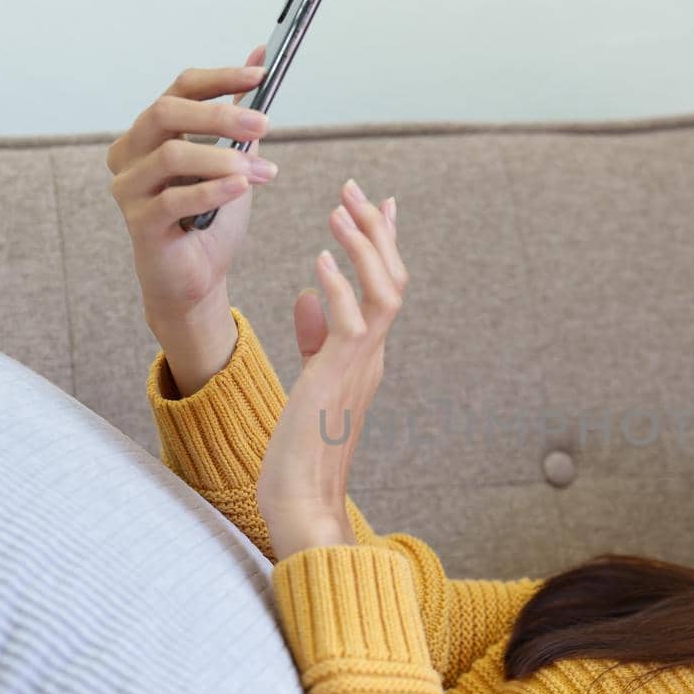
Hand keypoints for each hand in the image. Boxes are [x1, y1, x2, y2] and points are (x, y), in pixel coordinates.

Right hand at [105, 44, 277, 324]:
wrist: (197, 278)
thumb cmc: (211, 218)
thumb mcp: (232, 160)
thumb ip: (239, 114)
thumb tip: (260, 57)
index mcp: (150, 131)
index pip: (180, 88)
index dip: (220, 79)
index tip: (261, 75)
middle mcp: (130, 152)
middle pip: (167, 113)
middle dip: (220, 115)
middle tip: (266, 125)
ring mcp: (128, 187)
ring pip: (172, 155)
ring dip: (224, 160)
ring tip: (264, 172)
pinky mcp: (138, 222)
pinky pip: (174, 199)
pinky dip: (212, 191)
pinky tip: (241, 189)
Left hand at [259, 180, 407, 561]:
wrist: (301, 504)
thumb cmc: (299, 453)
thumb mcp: (308, 382)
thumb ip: (314, 338)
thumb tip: (308, 294)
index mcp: (366, 356)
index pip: (384, 287)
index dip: (383, 243)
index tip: (378, 202)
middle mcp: (372, 357)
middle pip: (393, 279)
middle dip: (377, 230)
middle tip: (356, 188)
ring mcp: (361, 368)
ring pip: (385, 293)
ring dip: (365, 247)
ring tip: (342, 210)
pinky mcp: (338, 381)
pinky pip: (351, 324)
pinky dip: (339, 287)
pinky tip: (320, 260)